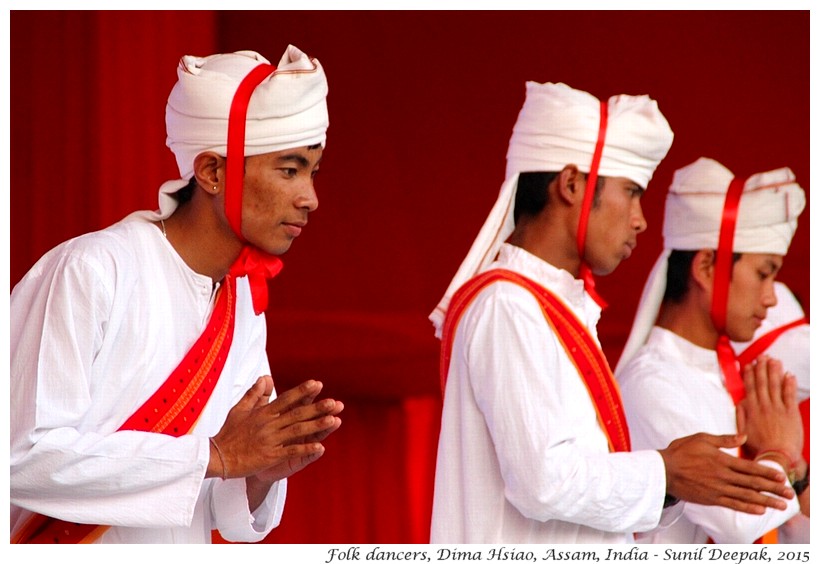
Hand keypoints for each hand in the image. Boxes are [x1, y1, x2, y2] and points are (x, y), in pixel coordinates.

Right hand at [208, 377, 342, 480]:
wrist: (217, 457)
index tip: (317, 384)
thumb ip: (255, 394)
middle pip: (297, 414)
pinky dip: (306, 449)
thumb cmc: (229, 433)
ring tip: (334, 420)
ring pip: (297, 430)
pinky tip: (320, 447)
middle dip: (317, 408)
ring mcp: (270, 440)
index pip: (286, 399)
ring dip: (317, 425)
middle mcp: (269, 424)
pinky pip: (291, 451)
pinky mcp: (270, 456)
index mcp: (263, 413)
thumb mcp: (240, 409)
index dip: (302, 391)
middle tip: (335, 402)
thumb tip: (266, 377)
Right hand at [659, 432, 793, 514]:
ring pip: (746, 496)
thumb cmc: (681, 451)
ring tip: (779, 505)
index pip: (749, 467)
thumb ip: (724, 439)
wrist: (663, 470)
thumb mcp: (702, 438)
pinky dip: (747, 508)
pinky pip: (732, 504)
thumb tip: (743, 437)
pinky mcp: (710, 499)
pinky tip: (759, 510)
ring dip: (765, 501)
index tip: (781, 477)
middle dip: (772, 488)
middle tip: (788, 493)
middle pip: (752, 483)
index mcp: (721, 460)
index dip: (767, 473)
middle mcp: (722, 476)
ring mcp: (717, 489)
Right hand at [736, 355, 802, 464]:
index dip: (749, 375)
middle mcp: (764, 406)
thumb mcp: (743, 431)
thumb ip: (741, 415)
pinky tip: (789, 375)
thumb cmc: (759, 447)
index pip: (750, 387)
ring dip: (774, 371)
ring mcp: (778, 409)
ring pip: (775, 385)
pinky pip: (789, 395)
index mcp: (752, 410)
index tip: (749, 364)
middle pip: (762, 383)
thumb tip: (740, 402)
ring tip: (774, 360)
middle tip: (762, 357)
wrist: (776, 456)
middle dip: (762, 368)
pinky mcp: (791, 413)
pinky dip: (789, 384)